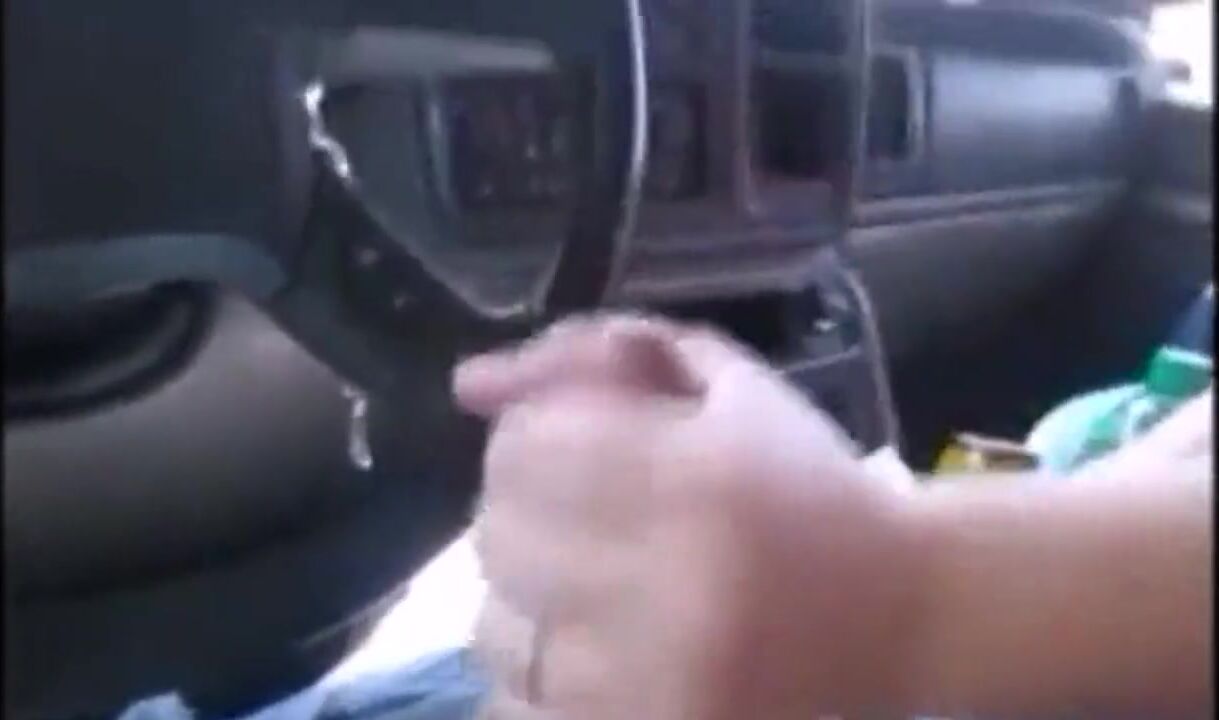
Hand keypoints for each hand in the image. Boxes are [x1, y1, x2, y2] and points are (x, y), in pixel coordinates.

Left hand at [454, 315, 920, 718]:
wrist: (909, 614)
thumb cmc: (808, 483)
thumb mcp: (726, 385)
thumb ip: (600, 353)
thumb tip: (470, 383)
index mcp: (697, 476)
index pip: (519, 450)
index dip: (535, 444)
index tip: (578, 455)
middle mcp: (671, 584)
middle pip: (496, 538)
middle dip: (529, 519)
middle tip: (587, 524)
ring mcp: (654, 684)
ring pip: (496, 631)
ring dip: (529, 604)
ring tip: (595, 596)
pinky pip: (517, 709)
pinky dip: (537, 682)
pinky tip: (596, 657)